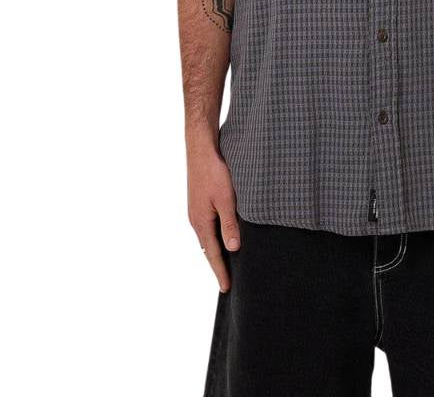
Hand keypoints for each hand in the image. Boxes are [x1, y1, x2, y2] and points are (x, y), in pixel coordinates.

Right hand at [187, 146, 240, 291]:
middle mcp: (196, 220)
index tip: (226, 288)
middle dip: (217, 265)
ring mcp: (196, 211)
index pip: (212, 254)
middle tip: (226, 283)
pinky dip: (214, 237)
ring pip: (207, 238)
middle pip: (207, 249)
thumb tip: (232, 249)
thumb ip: (230, 223)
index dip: (220, 271)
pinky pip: (207, 227)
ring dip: (215, 251)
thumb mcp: (226, 199)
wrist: (201, 149)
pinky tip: (221, 237)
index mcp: (201, 222)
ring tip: (225, 264)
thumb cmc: (215, 172)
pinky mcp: (199, 203)